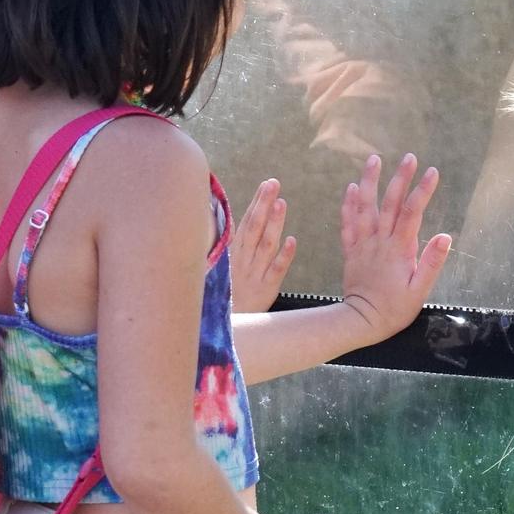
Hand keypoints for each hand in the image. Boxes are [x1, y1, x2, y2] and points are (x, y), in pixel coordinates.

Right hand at [231, 178, 296, 312]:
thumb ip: (232, 248)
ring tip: (282, 202)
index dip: (257, 203)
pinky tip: (292, 240)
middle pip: (254, 228)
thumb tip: (233, 224)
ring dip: (274, 223)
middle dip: (264, 204)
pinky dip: (284, 255)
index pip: (245, 223)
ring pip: (265, 245)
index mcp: (232, 255)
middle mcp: (242, 261)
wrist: (222, 330)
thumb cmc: (225, 298)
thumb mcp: (221, 272)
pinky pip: (275, 271)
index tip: (266, 184)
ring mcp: (254, 275)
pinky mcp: (265, 290)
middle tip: (274, 183)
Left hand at [340, 153, 451, 342]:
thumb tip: (445, 236)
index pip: (412, 213)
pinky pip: (348, 224)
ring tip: (374, 159)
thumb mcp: (419, 291)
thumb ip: (431, 263)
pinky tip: (352, 188)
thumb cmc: (394, 310)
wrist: (361, 321)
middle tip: (409, 157)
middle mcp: (379, 242)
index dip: (422, 191)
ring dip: (370, 182)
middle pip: (389, 204)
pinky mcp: (351, 252)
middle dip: (400, 178)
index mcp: (399, 250)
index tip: (433, 171)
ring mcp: (363, 245)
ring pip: (365, 208)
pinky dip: (349, 205)